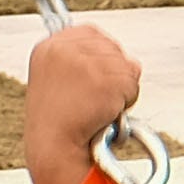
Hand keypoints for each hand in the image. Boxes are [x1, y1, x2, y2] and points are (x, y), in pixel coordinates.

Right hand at [22, 26, 142, 183]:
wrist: (53, 150)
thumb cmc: (58, 123)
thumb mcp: (58, 79)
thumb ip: (84, 60)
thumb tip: (130, 62)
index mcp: (49, 46)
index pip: (92, 32)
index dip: (102, 55)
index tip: (94, 78)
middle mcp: (65, 49)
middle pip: (113, 47)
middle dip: (113, 72)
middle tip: (93, 98)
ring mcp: (85, 63)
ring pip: (126, 66)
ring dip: (120, 90)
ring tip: (97, 107)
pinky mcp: (104, 80)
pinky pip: (133, 85)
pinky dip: (126, 102)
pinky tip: (105, 114)